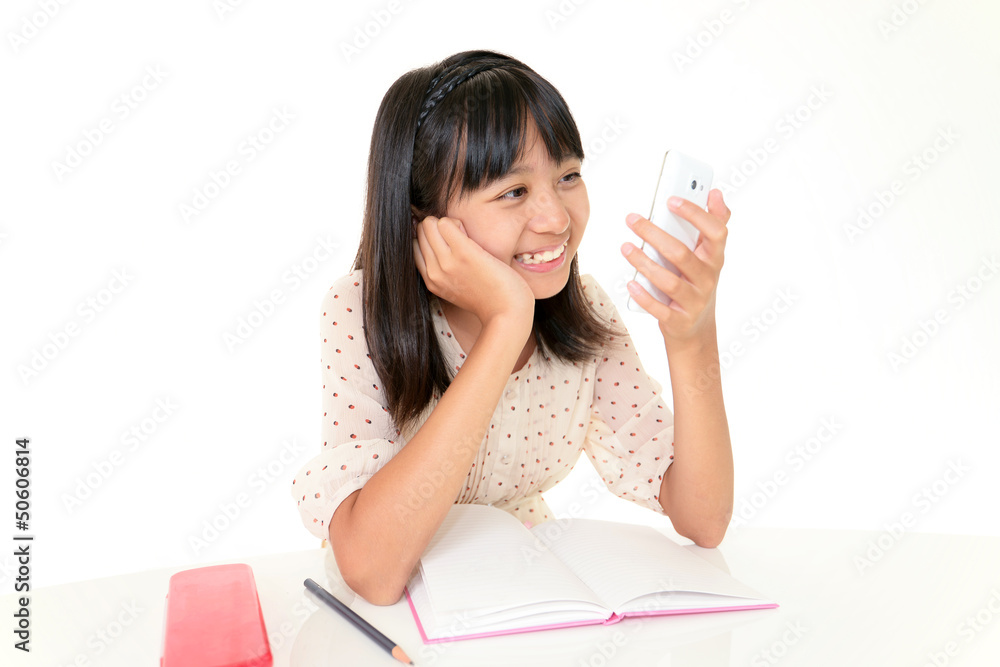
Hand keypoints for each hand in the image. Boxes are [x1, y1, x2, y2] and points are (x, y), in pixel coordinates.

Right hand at [412, 215, 534, 329]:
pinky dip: (457, 223)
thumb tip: (441, 244)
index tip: (448, 244)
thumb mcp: (457, 290)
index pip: (414, 246)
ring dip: (447, 223)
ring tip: (464, 237)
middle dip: (437, 228)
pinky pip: (446, 223)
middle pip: (420, 232)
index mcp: (431, 281)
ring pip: (429, 224)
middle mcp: (434, 272)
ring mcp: (447, 263)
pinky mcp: (464, 253)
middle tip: (457, 238)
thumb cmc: (490, 299)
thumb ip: (445, 272)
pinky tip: (470, 236)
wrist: (507, 314)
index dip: (430, 238)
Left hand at [621, 189, 729, 342]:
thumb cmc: (697, 282)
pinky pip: (660, 309)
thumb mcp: (708, 255)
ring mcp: (695, 301)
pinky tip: (631, 283)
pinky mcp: (679, 320)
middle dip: (655, 235)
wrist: (697, 328)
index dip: (696, 214)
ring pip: (669, 281)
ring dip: (644, 263)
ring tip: (626, 248)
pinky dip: (644, 296)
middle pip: (682, 254)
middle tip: (633, 220)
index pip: (715, 232)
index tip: (671, 200)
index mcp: (715, 258)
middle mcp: (708, 279)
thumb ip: (712, 224)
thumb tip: (715, 193)